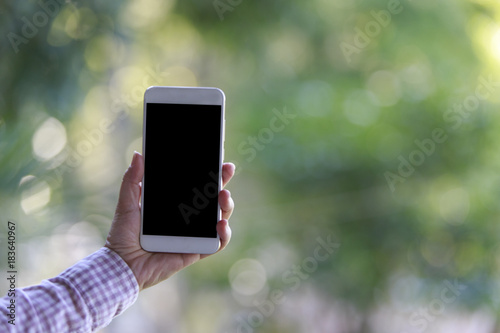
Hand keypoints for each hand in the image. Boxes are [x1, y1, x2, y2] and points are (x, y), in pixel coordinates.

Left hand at [105, 152, 234, 290]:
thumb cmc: (122, 236)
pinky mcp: (196, 251)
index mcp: (174, 206)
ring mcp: (193, 235)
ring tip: (223, 197)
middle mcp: (187, 219)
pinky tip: (221, 224)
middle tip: (227, 170)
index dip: (210, 174)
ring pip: (219, 218)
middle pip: (212, 199)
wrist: (121, 266)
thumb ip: (132, 180)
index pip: (197, 186)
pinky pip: (216, 244)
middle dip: (223, 183)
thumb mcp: (127, 203)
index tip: (217, 160)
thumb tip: (139, 155)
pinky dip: (224, 234)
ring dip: (226, 206)